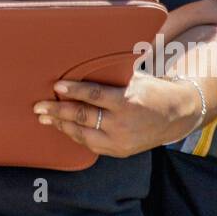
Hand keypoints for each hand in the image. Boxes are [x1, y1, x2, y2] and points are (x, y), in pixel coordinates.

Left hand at [32, 73, 198, 157]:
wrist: (177, 115)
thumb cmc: (152, 90)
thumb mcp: (135, 79)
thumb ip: (111, 76)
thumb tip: (82, 64)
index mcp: (127, 102)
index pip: (94, 96)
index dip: (73, 90)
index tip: (56, 86)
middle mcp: (123, 124)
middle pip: (83, 117)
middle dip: (58, 111)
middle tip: (39, 106)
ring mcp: (121, 141)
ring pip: (83, 134)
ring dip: (61, 125)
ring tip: (45, 117)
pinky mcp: (120, 151)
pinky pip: (91, 144)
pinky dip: (75, 135)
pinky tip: (63, 127)